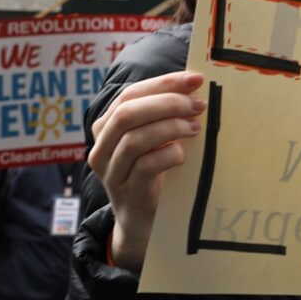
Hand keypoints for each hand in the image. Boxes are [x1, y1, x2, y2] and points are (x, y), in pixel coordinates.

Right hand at [88, 71, 204, 270]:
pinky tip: (183, 155)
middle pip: (127, 113)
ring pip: (134, 139)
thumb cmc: (154, 171)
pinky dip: (170, 154)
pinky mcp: (128, 193)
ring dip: (171, 127)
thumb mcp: (154, 138)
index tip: (196, 79)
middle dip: (167, 103)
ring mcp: (112, 172)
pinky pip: (147, 166)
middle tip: (198, 105)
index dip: (163, 83)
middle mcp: (102, 147)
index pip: (130, 94)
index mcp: (106, 126)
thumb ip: (163, 113)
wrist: (142, 220)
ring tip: (195, 128)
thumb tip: (194, 83)